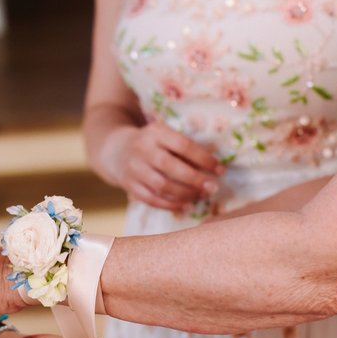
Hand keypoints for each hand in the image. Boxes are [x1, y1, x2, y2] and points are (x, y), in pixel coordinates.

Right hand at [103, 123, 222, 211]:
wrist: (116, 150)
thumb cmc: (152, 144)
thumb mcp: (165, 135)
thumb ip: (184, 147)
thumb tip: (214, 167)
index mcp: (156, 132)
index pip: (183, 145)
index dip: (204, 159)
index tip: (220, 169)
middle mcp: (142, 149)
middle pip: (172, 167)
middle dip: (196, 180)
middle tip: (213, 187)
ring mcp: (134, 168)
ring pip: (162, 186)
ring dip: (185, 194)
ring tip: (201, 196)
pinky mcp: (129, 185)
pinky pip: (152, 199)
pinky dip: (171, 205)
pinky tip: (185, 205)